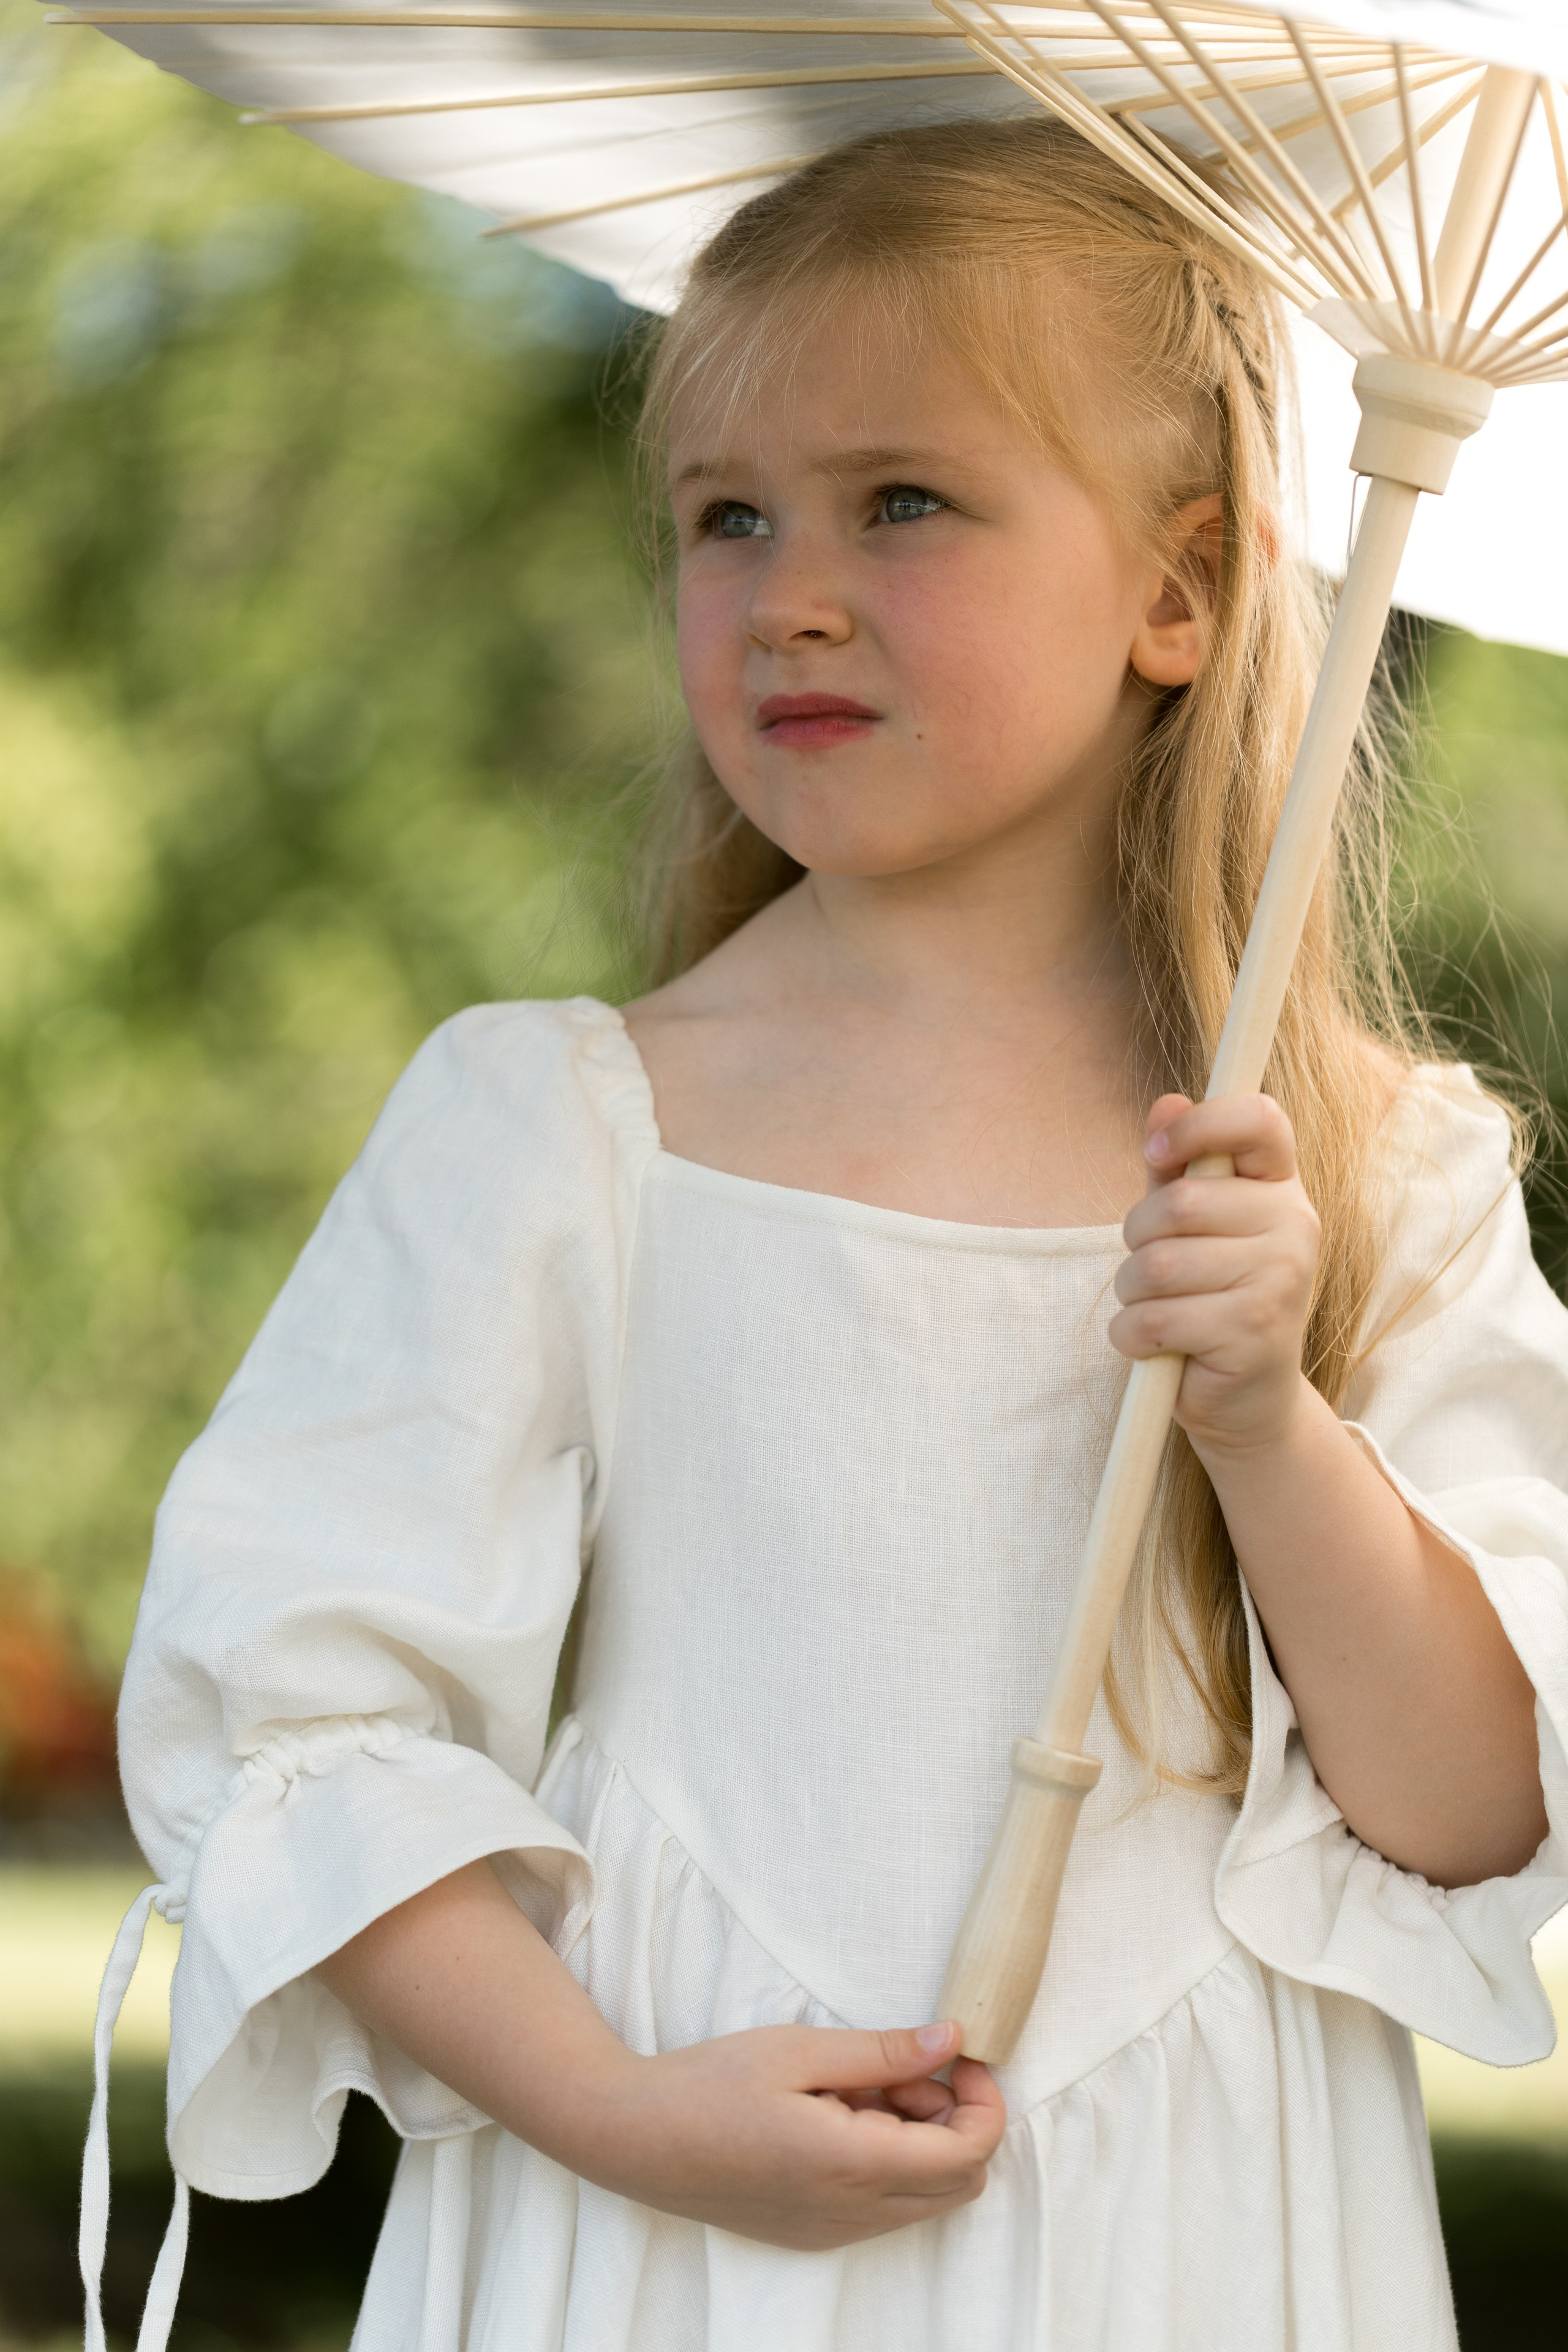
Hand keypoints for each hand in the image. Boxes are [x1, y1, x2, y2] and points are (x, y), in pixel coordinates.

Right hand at [317, 1863, 1005, 2256]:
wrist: (632, 2137)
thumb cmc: (709, 2082)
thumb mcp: (799, 2050)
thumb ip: (883, 2053)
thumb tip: (954, 2039)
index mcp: (852, 2166)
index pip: (968, 2154)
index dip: (984, 2101)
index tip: (960, 2052)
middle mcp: (852, 2213)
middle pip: (960, 2184)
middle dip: (956, 2121)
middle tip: (908, 2068)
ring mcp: (832, 2232)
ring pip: (924, 2199)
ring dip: (921, 2141)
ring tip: (860, 2085)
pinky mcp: (812, 2233)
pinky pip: (884, 2207)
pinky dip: (888, 2162)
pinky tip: (838, 2115)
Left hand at [1109, 1092, 1320, 1459]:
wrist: (1248, 1401)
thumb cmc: (1210, 1300)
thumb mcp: (1191, 1229)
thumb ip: (1175, 1169)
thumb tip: (1166, 1103)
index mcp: (1282, 1188)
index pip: (1260, 1119)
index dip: (1201, 1124)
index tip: (1158, 1154)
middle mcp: (1295, 1227)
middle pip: (1179, 1205)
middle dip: (1138, 1241)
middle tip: (1152, 1272)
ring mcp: (1281, 1281)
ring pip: (1158, 1266)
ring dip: (1133, 1294)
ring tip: (1157, 1311)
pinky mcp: (1253, 1333)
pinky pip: (1154, 1320)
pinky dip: (1133, 1337)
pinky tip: (1156, 1347)